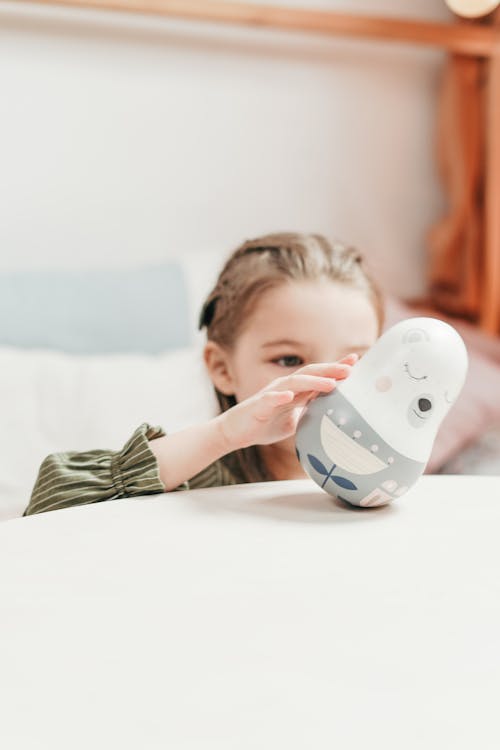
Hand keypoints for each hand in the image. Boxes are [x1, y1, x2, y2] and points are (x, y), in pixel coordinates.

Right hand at [217, 354, 357, 450]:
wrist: (235, 432)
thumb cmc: (264, 424)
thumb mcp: (294, 419)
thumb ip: (309, 410)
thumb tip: (332, 412)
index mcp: (294, 390)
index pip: (318, 375)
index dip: (335, 368)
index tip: (355, 361)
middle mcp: (284, 388)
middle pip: (309, 373)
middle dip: (330, 370)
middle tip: (350, 369)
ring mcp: (270, 395)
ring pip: (293, 383)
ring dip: (312, 382)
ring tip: (331, 384)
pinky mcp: (258, 406)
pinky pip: (269, 400)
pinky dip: (279, 397)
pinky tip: (289, 396)